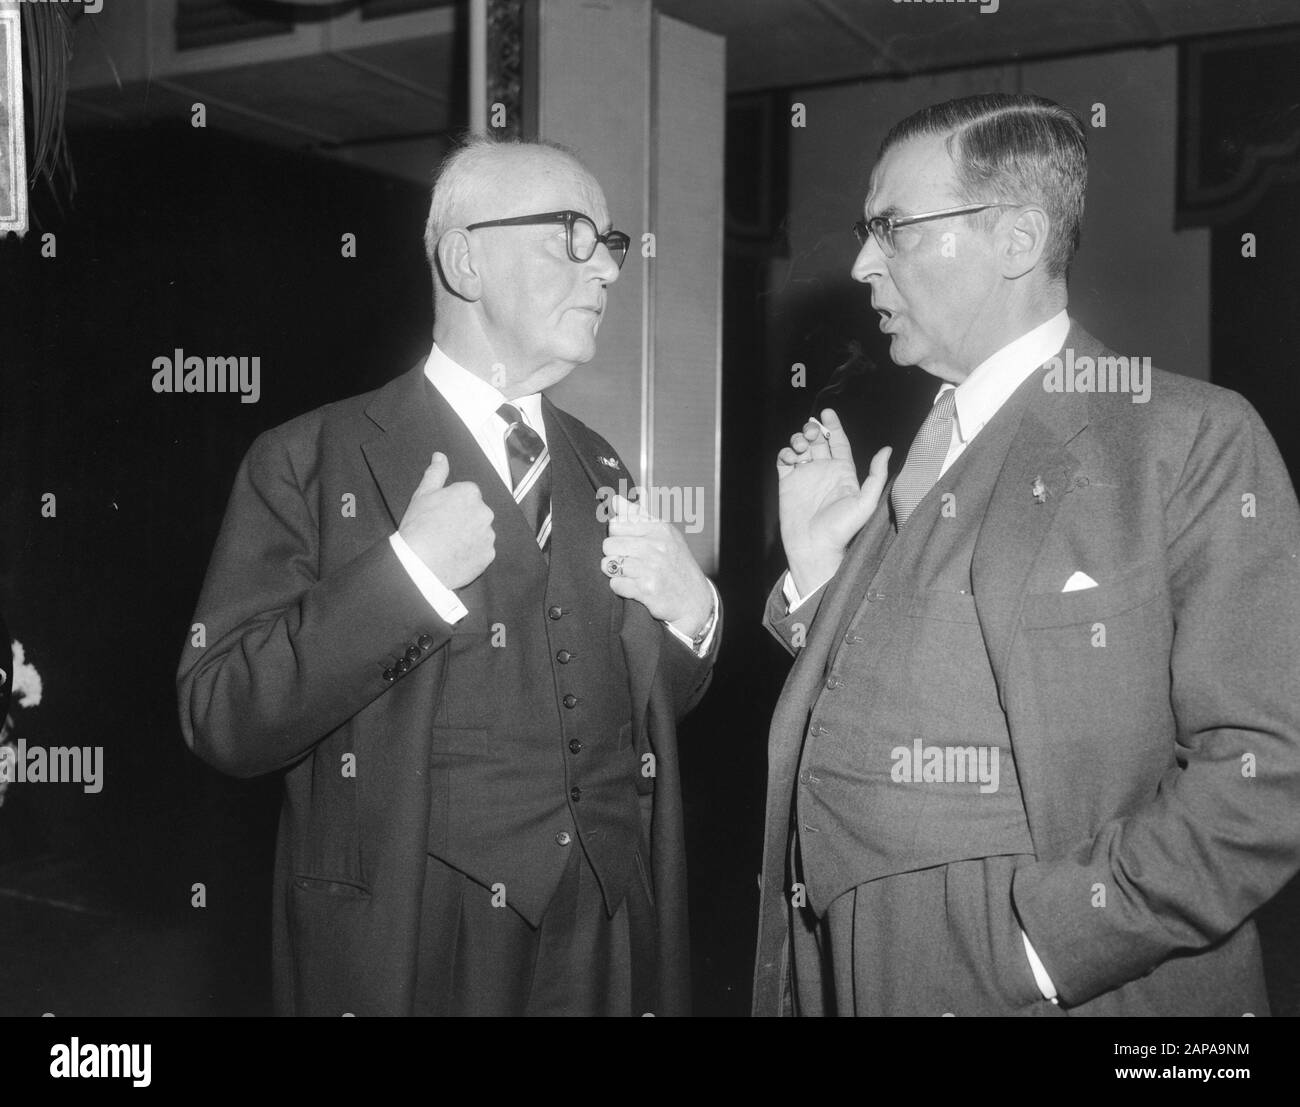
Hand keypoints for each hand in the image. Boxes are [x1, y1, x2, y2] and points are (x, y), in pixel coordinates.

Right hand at [397, 452, 494, 589]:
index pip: (466, 494)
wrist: (420, 564)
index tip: (439, 514)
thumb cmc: (418, 527)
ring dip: (470, 536)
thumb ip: (436, 473)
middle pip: (476, 512)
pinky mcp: (489, 555)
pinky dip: (473, 553)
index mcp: (470, 493)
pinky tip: (456, 557)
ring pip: (480, 532)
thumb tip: (440, 456)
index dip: (452, 504)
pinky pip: (482, 551)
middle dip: (464, 518)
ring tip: (449, 546)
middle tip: (443, 530)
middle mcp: (485, 511)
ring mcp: (489, 535)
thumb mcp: (422, 494)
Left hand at [602, 494, 712, 635]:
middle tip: (629, 561)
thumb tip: (615, 500)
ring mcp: (652, 567)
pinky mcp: (647, 589)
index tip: (628, 543)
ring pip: (609, 564)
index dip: (617, 535)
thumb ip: (637, 516)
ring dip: (615, 572)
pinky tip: (634, 587)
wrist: (694, 599)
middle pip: (608, 544)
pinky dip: (621, 587)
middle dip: (614, 555)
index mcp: (659, 528)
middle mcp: (657, 545)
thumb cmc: (676, 564)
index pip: (615, 524)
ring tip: (630, 574)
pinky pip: (615, 584)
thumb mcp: (664, 534)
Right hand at [776, 409, 890, 595]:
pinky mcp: (787, 482)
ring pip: (800, 446)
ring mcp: (805, 475)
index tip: (827, 413)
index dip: (834, 426)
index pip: (839, 442)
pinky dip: (785, 452)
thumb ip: (877, 474)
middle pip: (818, 440)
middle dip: (814, 429)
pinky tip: (791, 457)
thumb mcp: (866, 501)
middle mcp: (824, 471)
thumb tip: (887, 450)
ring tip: (802, 446)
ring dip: (799, 439)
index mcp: (843, 472)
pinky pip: (784, 459)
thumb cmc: (842, 528)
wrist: (815, 546)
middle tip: (813, 432)